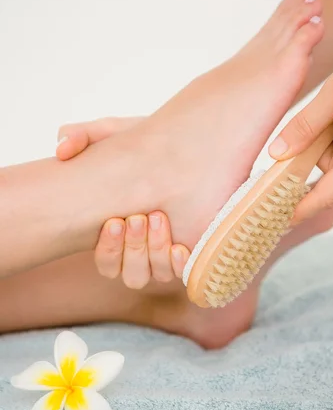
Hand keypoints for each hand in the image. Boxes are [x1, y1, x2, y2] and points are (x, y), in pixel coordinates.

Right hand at [56, 116, 189, 286]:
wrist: (192, 143)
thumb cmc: (149, 144)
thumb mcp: (116, 133)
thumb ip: (85, 135)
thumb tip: (61, 146)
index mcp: (119, 230)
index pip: (107, 261)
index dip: (108, 249)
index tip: (112, 222)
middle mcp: (143, 246)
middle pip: (130, 273)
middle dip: (132, 248)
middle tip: (137, 217)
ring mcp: (168, 249)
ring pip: (154, 275)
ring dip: (154, 253)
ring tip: (158, 218)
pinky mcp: (193, 247)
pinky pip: (184, 272)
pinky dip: (180, 263)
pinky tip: (180, 244)